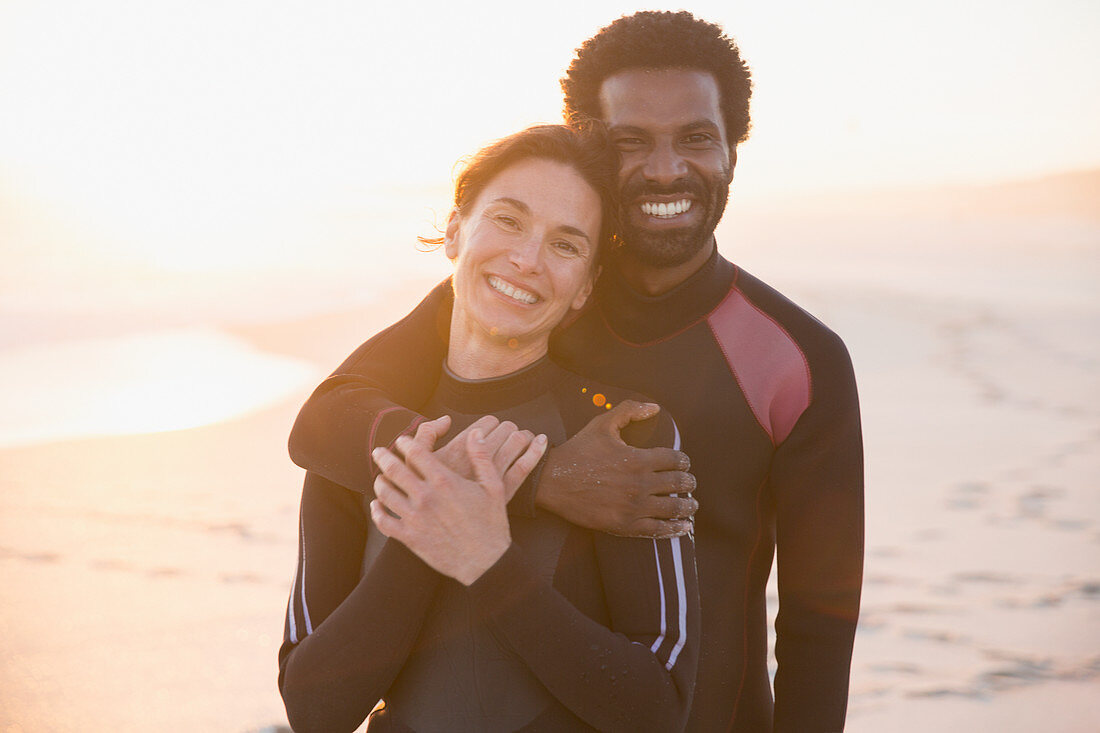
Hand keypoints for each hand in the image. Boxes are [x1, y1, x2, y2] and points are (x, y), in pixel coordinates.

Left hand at [371, 429, 547, 584]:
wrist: (486, 562)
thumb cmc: (491, 523)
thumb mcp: (493, 486)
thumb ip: (482, 457)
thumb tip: (475, 433)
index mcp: (445, 481)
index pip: (415, 452)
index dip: (405, 443)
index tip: (402, 441)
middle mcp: (426, 496)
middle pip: (394, 468)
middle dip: (383, 457)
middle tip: (378, 452)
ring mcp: (416, 518)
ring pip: (385, 493)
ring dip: (379, 482)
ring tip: (380, 478)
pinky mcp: (410, 538)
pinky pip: (383, 522)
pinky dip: (376, 511)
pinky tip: (377, 506)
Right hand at [409, 415, 541, 499]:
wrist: (438, 536)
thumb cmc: (421, 499)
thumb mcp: (413, 464)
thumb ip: (426, 435)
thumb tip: (447, 420)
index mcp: (457, 450)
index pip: (485, 424)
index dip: (489, 424)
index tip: (488, 430)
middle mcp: (477, 460)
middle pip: (504, 430)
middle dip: (507, 428)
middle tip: (506, 432)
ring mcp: (493, 477)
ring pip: (517, 443)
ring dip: (523, 436)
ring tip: (521, 438)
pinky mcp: (504, 493)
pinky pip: (525, 466)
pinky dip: (536, 450)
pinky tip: (540, 442)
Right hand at [537, 400, 696, 537]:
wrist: (553, 481)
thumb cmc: (578, 451)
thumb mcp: (602, 424)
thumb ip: (629, 411)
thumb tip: (653, 408)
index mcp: (638, 459)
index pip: (675, 460)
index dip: (684, 462)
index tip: (684, 464)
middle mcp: (640, 484)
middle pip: (678, 484)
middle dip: (688, 483)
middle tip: (690, 484)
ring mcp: (633, 506)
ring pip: (673, 508)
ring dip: (687, 506)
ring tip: (691, 505)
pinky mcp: (624, 524)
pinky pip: (656, 529)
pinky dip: (673, 529)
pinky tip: (682, 528)